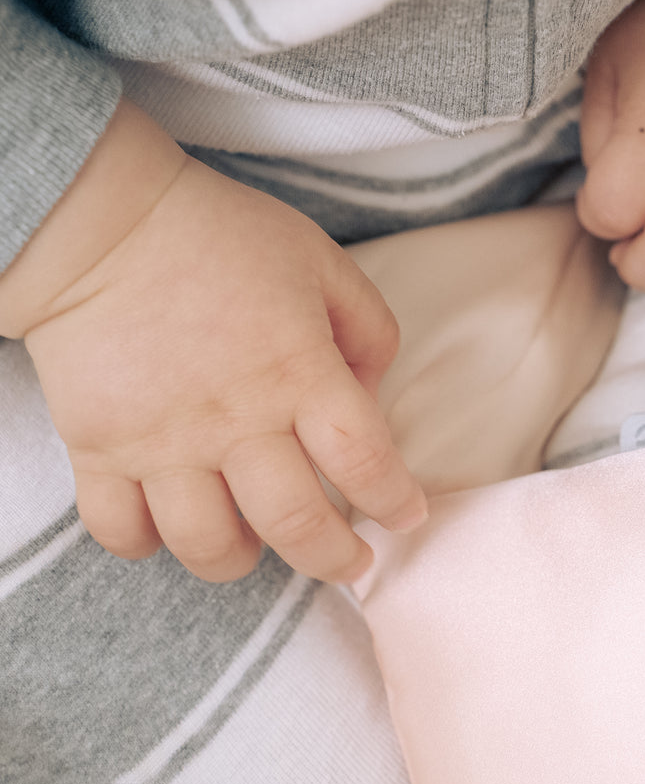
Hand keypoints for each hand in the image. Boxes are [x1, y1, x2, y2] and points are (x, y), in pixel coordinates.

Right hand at [4, 103, 425, 581]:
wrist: (101, 220)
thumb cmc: (221, 234)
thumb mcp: (323, 263)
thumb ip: (368, 330)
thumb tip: (372, 395)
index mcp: (301, 372)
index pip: (365, 463)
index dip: (395, 502)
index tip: (407, 516)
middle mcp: (237, 421)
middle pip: (297, 525)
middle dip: (335, 560)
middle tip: (352, 563)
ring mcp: (164, 443)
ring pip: (210, 546)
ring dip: (243, 560)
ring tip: (258, 543)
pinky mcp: (99, 448)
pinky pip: (122, 531)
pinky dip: (148, 544)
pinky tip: (172, 525)